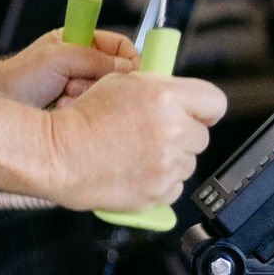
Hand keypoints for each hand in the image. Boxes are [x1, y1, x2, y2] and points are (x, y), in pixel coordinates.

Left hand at [0, 27, 140, 110]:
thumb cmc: (20, 76)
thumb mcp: (59, 58)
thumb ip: (93, 59)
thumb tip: (126, 67)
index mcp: (80, 40)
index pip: (119, 45)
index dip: (130, 57)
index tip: (135, 72)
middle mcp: (83, 62)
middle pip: (116, 71)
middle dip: (100, 80)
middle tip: (78, 83)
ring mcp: (80, 85)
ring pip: (105, 92)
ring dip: (86, 94)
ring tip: (64, 94)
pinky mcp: (77, 106)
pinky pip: (93, 108)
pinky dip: (79, 108)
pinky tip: (60, 106)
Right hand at [39, 67, 227, 212]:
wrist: (58, 153)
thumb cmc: (82, 118)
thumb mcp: (120, 82)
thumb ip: (157, 88)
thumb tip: (176, 95)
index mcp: (166, 98)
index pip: (215, 102)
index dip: (203, 108)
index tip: (194, 113)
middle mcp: (173, 131)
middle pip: (201, 135)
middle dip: (182, 134)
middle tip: (153, 132)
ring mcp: (167, 165)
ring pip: (187, 162)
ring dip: (170, 159)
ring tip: (137, 153)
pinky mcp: (159, 192)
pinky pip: (174, 186)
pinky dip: (159, 181)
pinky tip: (135, 170)